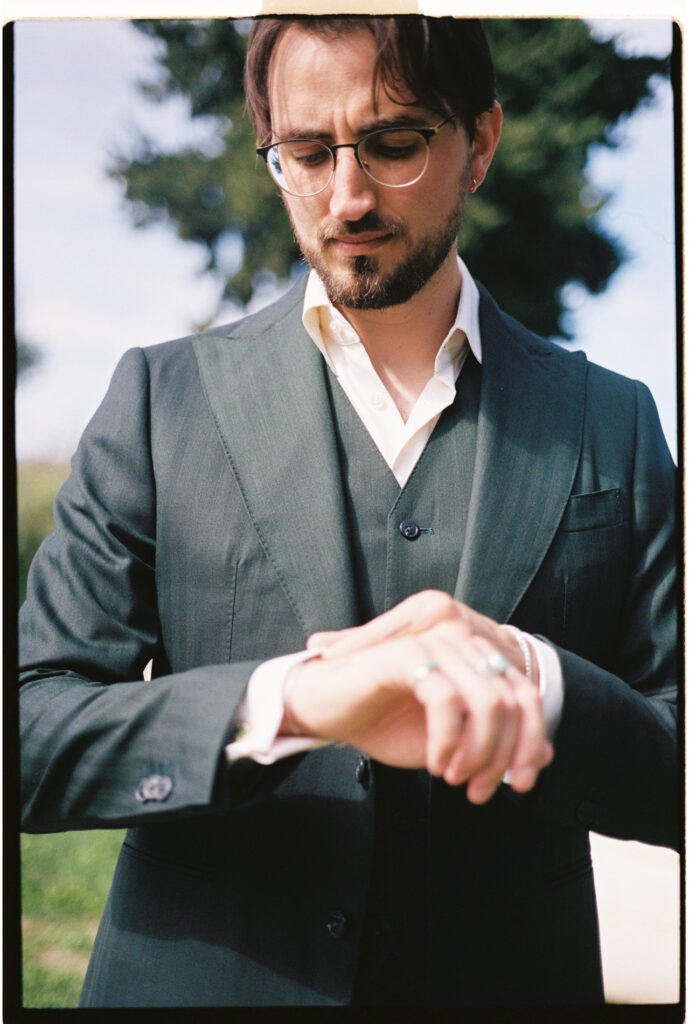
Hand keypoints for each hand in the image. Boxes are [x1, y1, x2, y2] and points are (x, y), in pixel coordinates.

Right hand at [284, 592, 551, 802]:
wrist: (324, 711)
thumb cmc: (383, 723)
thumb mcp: (451, 743)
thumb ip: (496, 743)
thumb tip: (546, 756)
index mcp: (474, 657)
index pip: (527, 696)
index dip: (531, 743)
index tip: (521, 785)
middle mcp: (460, 641)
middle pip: (514, 702)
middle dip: (503, 756)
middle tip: (477, 789)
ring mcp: (433, 643)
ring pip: (489, 701)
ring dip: (479, 752)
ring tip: (454, 777)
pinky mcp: (405, 654)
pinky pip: (447, 699)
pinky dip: (448, 740)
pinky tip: (437, 762)